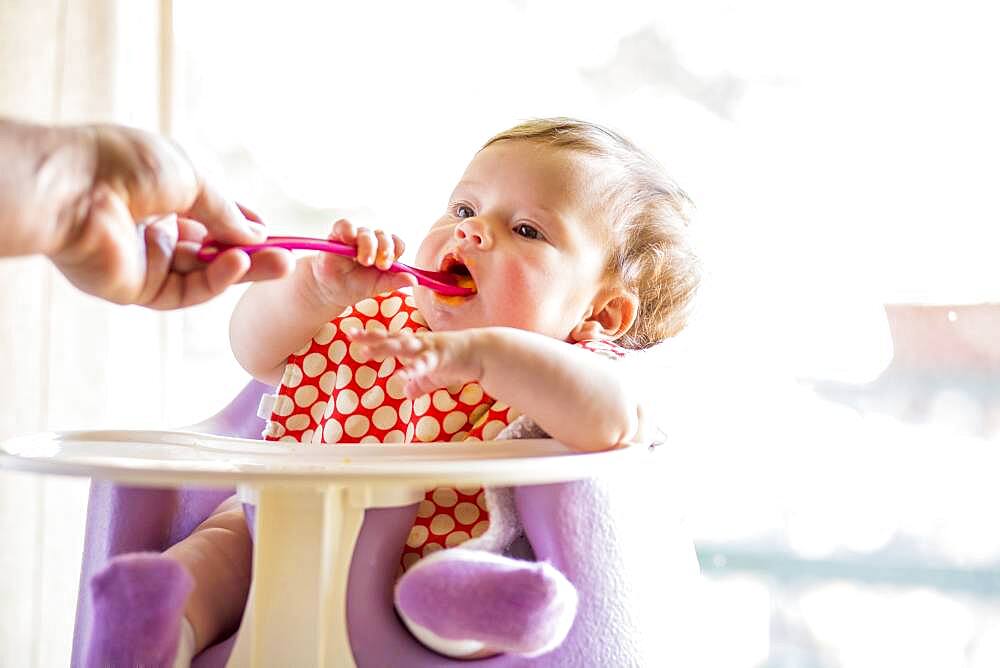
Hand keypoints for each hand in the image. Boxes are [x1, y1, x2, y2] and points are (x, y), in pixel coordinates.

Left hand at [46, 124, 292, 307]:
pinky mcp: (138, 288)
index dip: (240, 223)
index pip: (209, 215)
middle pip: (212, 248)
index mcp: (159, 192)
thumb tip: (257, 235)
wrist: (74, 189)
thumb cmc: (126, 166)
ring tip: (278, 263)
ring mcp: (146, 260)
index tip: (269, 230)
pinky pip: (186, 290)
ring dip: (242, 268)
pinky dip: (215, 280)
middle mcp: (152, 227)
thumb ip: (226, 212)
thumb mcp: (192, 178)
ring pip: (204, 272)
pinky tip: (237, 264)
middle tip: (288, 257)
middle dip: (252, 252)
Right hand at [309, 218, 415, 306]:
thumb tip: (415, 281)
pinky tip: (348, 239)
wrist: (331, 291)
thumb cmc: (355, 286)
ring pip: (366, 232)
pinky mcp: (337, 234)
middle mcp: (372, 241)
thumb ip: (395, 281)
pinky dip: (347, 229)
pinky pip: (344, 225)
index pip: (397, 243)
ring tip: (364, 260)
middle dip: (385, 249)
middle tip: (381, 265)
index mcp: (384, 252)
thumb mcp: (378, 286)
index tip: (391, 265)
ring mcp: (355, 237)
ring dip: (368, 245)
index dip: (396, 250)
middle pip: (383, 236)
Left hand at [347, 327, 485, 398]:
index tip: (351, 333)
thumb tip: (408, 393)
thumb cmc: (457, 361)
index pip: (388, 338)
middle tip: (351, 335)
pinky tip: (401, 375)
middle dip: (371, 337)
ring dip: (385, 349)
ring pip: (403, 347)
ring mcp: (429, 348)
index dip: (370, 337)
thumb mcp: (433, 376)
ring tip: (367, 352)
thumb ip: (419, 383)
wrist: (483, 353)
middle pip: (391, 338)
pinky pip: (424, 364)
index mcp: (415, 344)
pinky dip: (412, 369)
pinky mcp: (441, 357)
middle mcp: (418, 343)